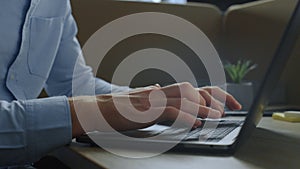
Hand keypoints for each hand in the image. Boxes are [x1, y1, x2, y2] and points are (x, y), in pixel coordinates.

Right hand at [69, 82, 240, 136]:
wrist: (97, 110)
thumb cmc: (117, 108)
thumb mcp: (139, 101)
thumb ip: (152, 95)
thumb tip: (159, 89)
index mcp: (159, 92)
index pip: (190, 88)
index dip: (209, 94)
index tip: (224, 104)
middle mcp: (158, 92)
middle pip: (192, 89)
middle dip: (213, 98)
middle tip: (229, 109)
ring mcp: (152, 100)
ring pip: (183, 97)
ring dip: (202, 107)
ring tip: (216, 116)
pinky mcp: (145, 110)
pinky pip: (169, 110)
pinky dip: (184, 116)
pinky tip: (194, 123)